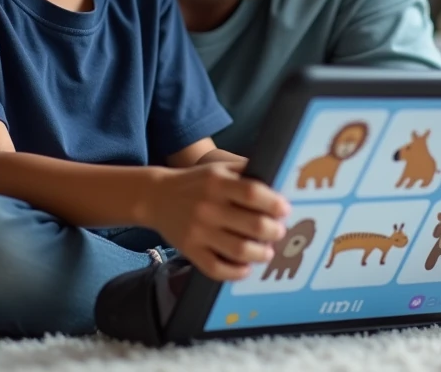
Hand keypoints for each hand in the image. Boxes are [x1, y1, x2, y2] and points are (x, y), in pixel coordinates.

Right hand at [142, 163, 289, 280]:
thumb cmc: (196, 182)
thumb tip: (278, 180)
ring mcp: (198, 231)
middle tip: (278, 232)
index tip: (284, 210)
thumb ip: (244, 172)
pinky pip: (216, 268)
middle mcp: (209, 207)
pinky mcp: (190, 250)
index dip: (274, 204)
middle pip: (251, 225)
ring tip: (267, 251)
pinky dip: (235, 272)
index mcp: (218, 182)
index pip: (252, 193)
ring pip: (238, 250)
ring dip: (260, 254)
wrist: (156, 197)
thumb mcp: (217, 168)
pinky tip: (245, 268)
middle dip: (273, 232)